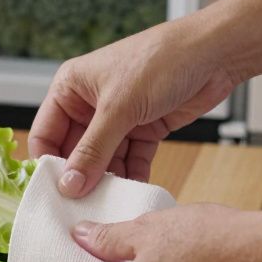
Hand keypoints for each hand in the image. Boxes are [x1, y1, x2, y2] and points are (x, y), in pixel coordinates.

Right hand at [29, 18, 236, 195]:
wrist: (215, 53)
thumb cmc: (161, 61)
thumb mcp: (120, 108)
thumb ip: (93, 150)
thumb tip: (69, 185)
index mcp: (70, 88)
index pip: (46, 135)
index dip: (49, 165)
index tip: (55, 195)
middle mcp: (90, 103)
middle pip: (74, 151)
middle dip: (81, 177)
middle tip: (83, 208)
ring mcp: (118, 117)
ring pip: (104, 159)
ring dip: (108, 180)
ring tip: (109, 204)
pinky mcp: (145, 127)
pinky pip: (131, 159)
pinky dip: (132, 175)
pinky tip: (133, 192)